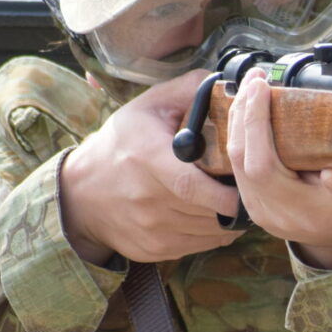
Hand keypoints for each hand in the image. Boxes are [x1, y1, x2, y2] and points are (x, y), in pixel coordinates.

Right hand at [60, 70, 241, 263]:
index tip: (245, 185)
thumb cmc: (121, 144)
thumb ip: (188, 90)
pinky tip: (214, 215)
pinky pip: (199, 246)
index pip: (191, 185)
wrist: (81, 193)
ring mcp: (151, 228)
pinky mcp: (154, 250)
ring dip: (228, 219)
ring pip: (208, 231)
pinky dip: (214, 234)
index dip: (224, 192)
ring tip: (235, 199)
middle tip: (250, 189)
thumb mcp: (147, 107)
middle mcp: (148, 199)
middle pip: (207, 211)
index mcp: (147, 159)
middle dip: (235, 203)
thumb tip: (227, 81)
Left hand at [226, 68, 331, 268]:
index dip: (256, 123)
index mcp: (299, 211)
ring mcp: (259, 210)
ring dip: (239, 119)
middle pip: (241, 158)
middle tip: (255, 77)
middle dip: (244, 113)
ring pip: (234, 160)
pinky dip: (241, 133)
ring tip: (251, 86)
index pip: (262, 165)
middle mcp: (272, 214)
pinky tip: (249, 110)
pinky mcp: (254, 201)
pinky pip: (238, 163)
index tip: (262, 87)